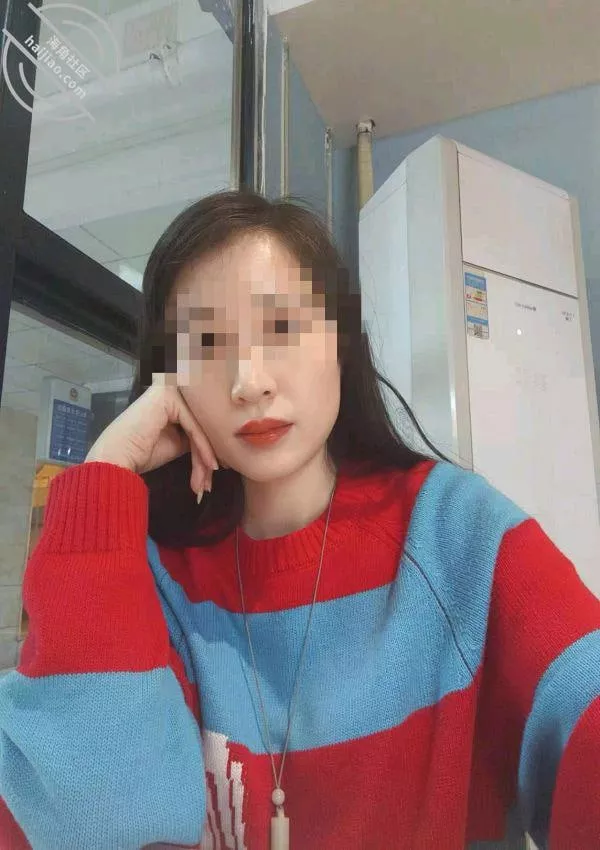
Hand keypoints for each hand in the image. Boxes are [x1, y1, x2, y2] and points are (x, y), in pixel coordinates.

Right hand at [85, 379, 217, 496]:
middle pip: (201, 422)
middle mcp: (170, 386)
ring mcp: (168, 388)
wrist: (116, 461)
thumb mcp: (177, 442)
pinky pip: (193, 425)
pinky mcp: (167, 396)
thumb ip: (195, 434)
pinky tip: (208, 466)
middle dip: (208, 455)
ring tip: (205, 483)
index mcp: (172, 396)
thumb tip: (221, 441)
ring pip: (199, 425)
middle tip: (209, 483)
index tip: (216, 471)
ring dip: (205, 457)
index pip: (199, 419)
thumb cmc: (141, 453)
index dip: (210, 446)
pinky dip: (202, 448)